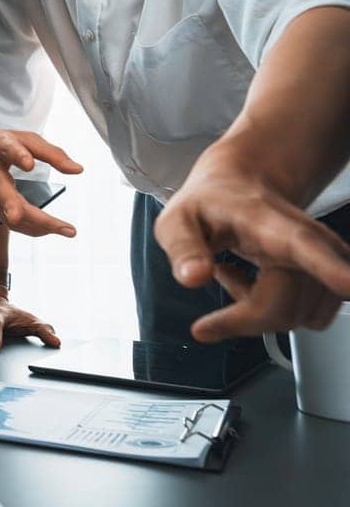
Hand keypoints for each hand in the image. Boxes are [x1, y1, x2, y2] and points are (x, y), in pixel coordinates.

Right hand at [0, 129, 80, 237]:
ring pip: (8, 212)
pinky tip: (51, 229)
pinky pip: (12, 222)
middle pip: (2, 190)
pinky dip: (33, 227)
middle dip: (15, 206)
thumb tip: (78, 170)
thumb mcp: (21, 138)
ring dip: (35, 225)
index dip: (18, 155)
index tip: (29, 163)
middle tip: (50, 221)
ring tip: (64, 229)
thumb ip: (51, 153)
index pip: (8, 150)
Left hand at [154, 154, 349, 341]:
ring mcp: (323, 263)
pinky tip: (255, 286)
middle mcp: (306, 243)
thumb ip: (182, 247)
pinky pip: (305, 319)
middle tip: (211, 285)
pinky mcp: (327, 282)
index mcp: (269, 223)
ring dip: (255, 311)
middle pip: (287, 305)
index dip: (331, 268)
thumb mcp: (176, 219)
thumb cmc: (209, 205)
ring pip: (296, 317)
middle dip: (244, 317)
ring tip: (232, 273)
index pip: (306, 245)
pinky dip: (274, 314)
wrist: (238, 188)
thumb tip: (193, 278)